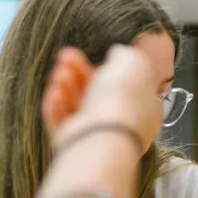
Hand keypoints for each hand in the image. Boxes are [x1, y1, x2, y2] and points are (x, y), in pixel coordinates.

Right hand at [42, 46, 161, 150]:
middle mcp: (119, 123)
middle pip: (94, 93)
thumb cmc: (124, 99)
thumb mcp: (134, 63)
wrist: (105, 132)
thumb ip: (124, 56)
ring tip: (60, 72)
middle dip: (78, 72)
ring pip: (75, 105)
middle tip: (66, 56)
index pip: (123, 87)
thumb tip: (117, 54)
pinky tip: (55, 90)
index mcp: (143, 108)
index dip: (108, 70)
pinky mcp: (72, 142)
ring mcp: (95, 135)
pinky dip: (55, 104)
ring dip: (65, 84)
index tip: (99, 59)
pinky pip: (59, 120)